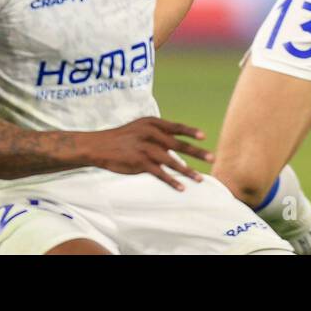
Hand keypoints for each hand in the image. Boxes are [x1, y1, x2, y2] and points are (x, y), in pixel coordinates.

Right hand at [88, 117, 213, 189]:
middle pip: (178, 144)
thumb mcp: (140, 128)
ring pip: (171, 161)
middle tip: (212, 158)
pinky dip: (171, 181)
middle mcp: (151, 134)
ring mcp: (145, 149)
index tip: (203, 137)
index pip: (176, 127)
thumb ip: (158, 133)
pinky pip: (159, 173)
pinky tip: (181, 187)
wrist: (99, 146)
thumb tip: (177, 142)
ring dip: (187, 171)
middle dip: (197, 152)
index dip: (190, 132)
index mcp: (152, 123)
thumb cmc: (123, 138)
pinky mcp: (139, 163)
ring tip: (200, 178)